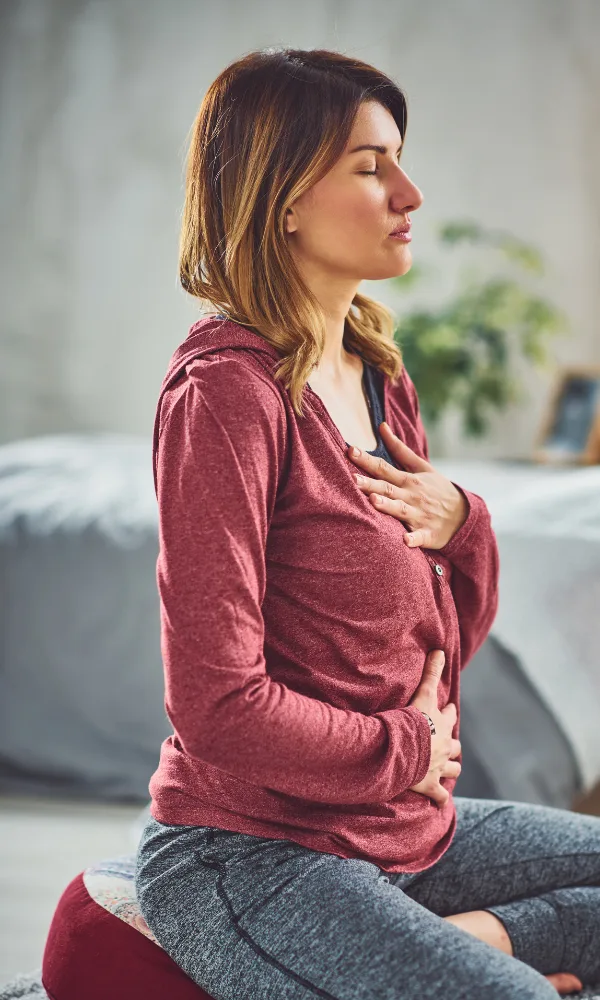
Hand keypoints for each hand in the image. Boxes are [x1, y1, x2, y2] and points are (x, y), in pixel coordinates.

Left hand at [347, 421, 468, 549]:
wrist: (464, 515)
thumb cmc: (438, 489)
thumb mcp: (422, 467)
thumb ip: (399, 449)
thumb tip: (381, 426)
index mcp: (409, 480)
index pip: (384, 468)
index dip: (367, 460)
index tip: (350, 451)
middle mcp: (411, 497)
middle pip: (387, 489)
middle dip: (370, 484)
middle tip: (352, 479)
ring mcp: (419, 515)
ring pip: (400, 510)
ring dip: (387, 506)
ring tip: (373, 502)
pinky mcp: (427, 534)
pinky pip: (419, 537)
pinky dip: (413, 539)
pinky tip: (405, 540)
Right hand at [407, 649, 460, 806]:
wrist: (404, 749)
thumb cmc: (413, 721)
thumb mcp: (423, 694)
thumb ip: (431, 672)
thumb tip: (440, 649)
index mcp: (442, 726)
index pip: (450, 716)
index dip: (449, 713)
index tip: (448, 711)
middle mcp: (445, 747)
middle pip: (456, 747)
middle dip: (454, 745)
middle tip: (449, 744)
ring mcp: (439, 767)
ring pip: (453, 769)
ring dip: (451, 768)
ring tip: (448, 769)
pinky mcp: (430, 785)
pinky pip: (439, 795)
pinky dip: (440, 798)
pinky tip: (440, 803)